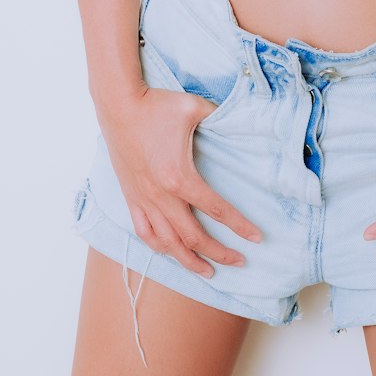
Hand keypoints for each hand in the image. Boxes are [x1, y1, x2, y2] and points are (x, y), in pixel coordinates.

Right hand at [98, 86, 262, 278]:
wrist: (118, 104)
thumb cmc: (156, 105)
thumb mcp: (194, 107)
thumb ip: (220, 116)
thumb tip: (237, 119)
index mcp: (180, 176)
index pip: (216, 210)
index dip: (239, 226)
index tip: (256, 238)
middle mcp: (162, 195)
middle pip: (194, 236)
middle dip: (219, 253)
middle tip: (239, 261)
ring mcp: (144, 199)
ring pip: (168, 242)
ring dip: (189, 260)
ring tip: (207, 271)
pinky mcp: (131, 196)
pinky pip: (144, 231)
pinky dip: (159, 246)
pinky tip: (170, 251)